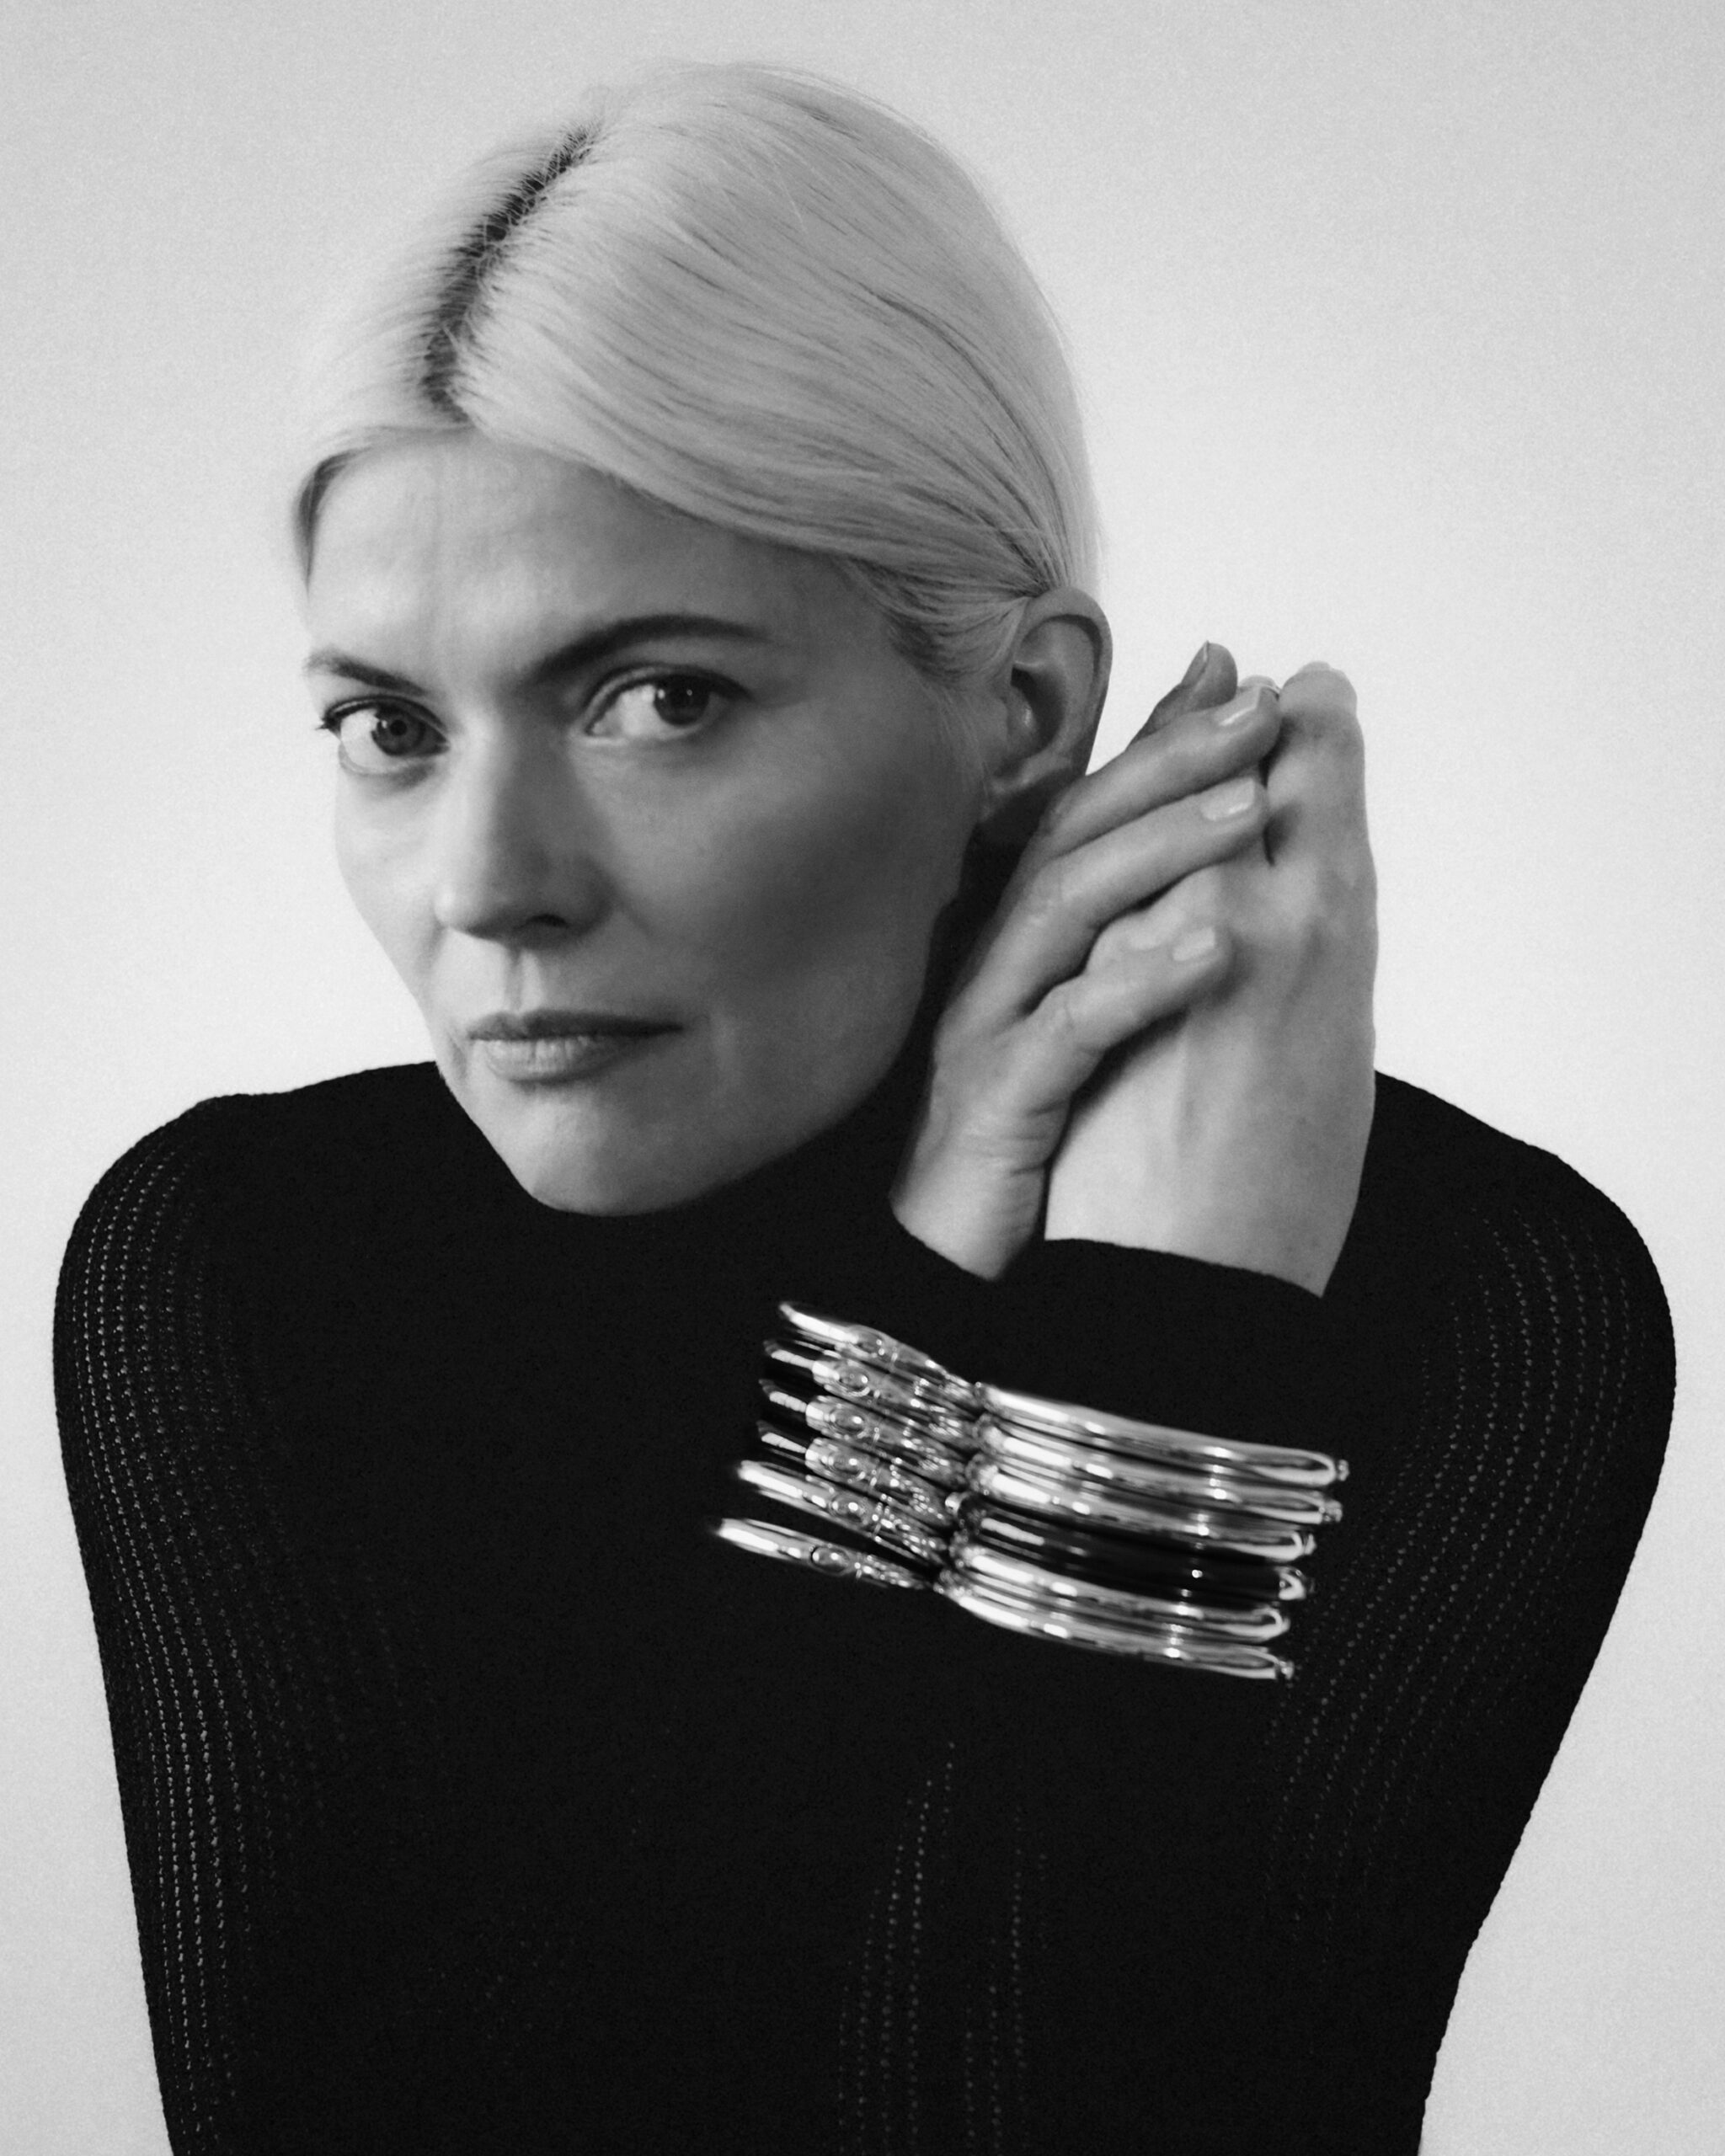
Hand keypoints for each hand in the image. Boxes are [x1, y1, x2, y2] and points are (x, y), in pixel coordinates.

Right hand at [890, 644, 1283, 1279]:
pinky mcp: (992, 1102)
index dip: (1159, 743)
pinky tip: (1214, 949)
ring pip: (1068, 909)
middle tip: (1261, 710)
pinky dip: (1141, 982)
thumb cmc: (1034, 1160)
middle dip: (1171, 764)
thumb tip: (1206, 888)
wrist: (952, 1289)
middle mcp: (997, 964)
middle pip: (1077, 835)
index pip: (1093, 816)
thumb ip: (1124, 952)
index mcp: (1027, 945)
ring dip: (1163, 849)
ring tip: (1254, 807)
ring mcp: (987, 1027)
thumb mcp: (1085, 1042)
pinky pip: (1067, 1028)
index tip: (1239, 677)